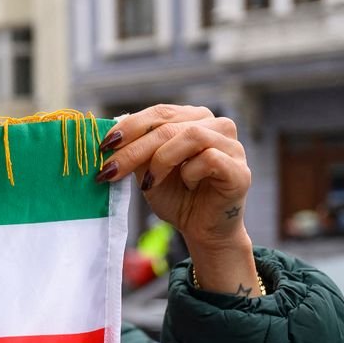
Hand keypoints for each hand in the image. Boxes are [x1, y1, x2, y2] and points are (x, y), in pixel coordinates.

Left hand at [97, 104, 261, 296]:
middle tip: (110, 170)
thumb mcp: (148, 170)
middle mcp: (216, 125)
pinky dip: (190, 172)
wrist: (201, 230)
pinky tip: (187, 185)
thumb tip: (110, 132)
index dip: (129, 126)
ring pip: (191, 135)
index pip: (159, 112)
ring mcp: (232, 145)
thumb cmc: (176, 197)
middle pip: (169, 124)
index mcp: (193, 119)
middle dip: (134, 149)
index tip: (103, 146)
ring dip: (161, 160)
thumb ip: (136, 149)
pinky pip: (209, 158)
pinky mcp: (240, 169)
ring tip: (150, 183)